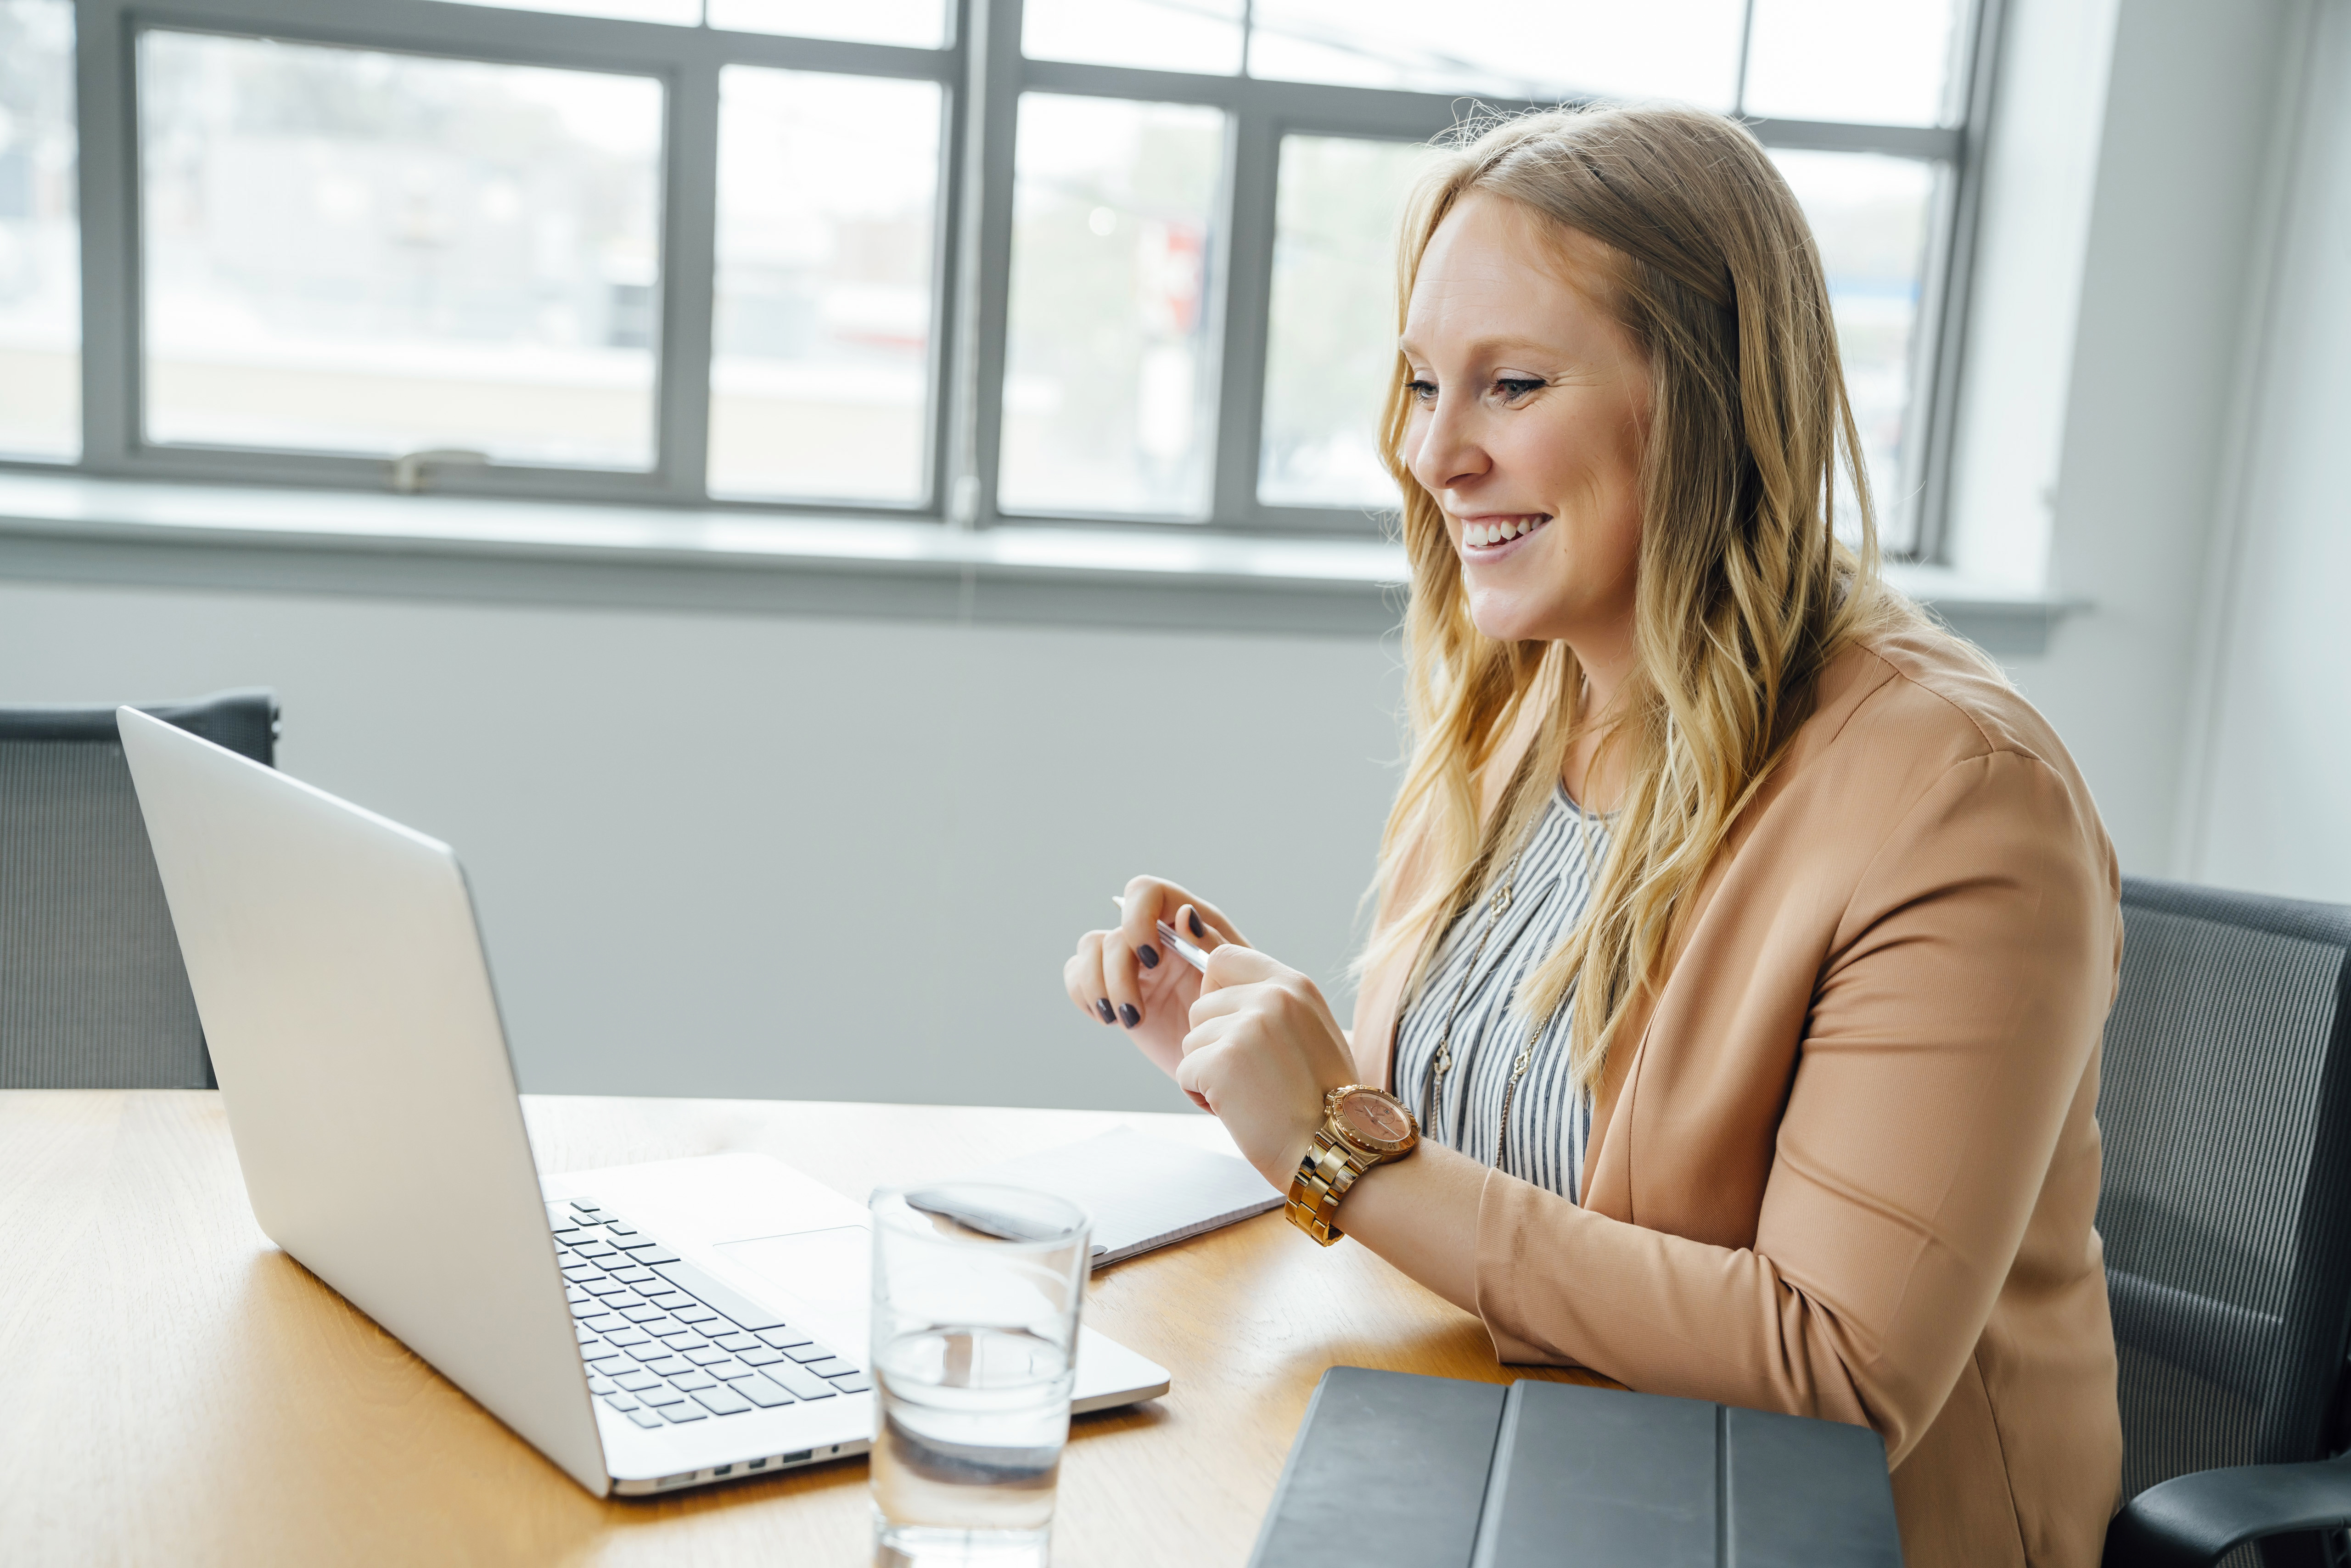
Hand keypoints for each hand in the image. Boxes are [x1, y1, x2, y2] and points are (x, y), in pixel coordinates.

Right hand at [1063, 877, 1248, 1105]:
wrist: (1227, 1062)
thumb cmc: (1242, 1017)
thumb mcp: (1239, 983)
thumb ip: (1214, 945)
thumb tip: (1185, 914)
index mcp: (1186, 923)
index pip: (1147, 892)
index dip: (1138, 916)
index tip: (1151, 958)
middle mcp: (1153, 936)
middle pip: (1114, 930)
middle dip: (1118, 974)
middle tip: (1137, 1014)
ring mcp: (1129, 962)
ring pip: (1089, 948)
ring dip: (1098, 987)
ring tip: (1126, 1021)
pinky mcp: (1110, 989)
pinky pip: (1076, 976)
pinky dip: (1085, 996)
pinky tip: (1113, 1020)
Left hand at [1176, 947, 1357, 1189]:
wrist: (1335, 1149)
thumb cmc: (1323, 1102)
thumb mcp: (1312, 1032)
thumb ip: (1274, 1005)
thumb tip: (1219, 985)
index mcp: (1294, 985)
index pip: (1224, 958)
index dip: (1215, 993)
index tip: (1231, 1027)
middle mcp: (1271, 997)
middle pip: (1201, 1007)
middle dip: (1212, 1044)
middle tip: (1250, 1077)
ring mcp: (1246, 1027)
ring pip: (1190, 1041)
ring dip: (1207, 1073)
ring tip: (1249, 1096)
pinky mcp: (1222, 1061)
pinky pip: (1184, 1072)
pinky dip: (1201, 1097)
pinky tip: (1238, 1111)